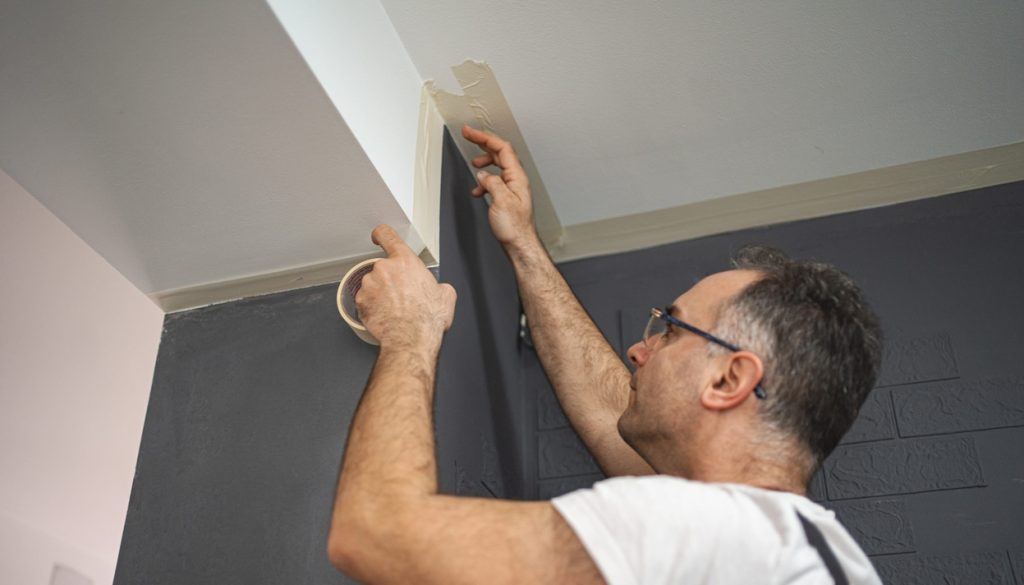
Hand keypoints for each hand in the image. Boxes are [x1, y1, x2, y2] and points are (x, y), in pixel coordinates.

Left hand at [355, 225, 456, 349]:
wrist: (411, 339)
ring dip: (379, 292)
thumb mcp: (446, 296)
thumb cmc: (426, 318)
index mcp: (405, 261)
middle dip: (389, 279)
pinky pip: (364, 300)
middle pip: (382, 266)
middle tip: (401, 294)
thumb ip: (439, 285)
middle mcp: (384, 268)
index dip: (381, 234)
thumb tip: (440, 290)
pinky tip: (385, 315)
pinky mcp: (360, 301)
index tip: (379, 237)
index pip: (387, 235)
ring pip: (372, 284)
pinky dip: (372, 306)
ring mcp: (370, 284)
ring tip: (394, 308)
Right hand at [462, 125, 539, 250]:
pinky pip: (495, 181)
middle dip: (483, 143)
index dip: (484, 137)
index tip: (470, 132)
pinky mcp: (508, 197)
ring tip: (474, 165)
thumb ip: (492, 183)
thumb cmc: (514, 227)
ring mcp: (513, 188)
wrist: (520, 244)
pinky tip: (478, 189)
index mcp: (517, 177)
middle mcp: (516, 180)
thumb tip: (483, 175)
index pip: (501, 148)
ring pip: (497, 166)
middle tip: (468, 136)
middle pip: (500, 153)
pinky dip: (484, 181)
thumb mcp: (501, 201)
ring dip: (484, 163)